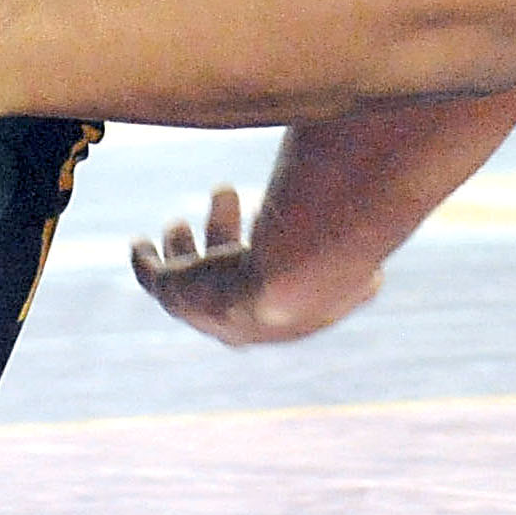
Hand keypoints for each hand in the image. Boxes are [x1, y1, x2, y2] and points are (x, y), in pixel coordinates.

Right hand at [131, 185, 379, 346]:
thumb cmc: (330, 267)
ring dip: (184, 250)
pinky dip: (144, 262)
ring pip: (187, 276)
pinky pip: (152, 280)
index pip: (262, 282)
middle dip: (221, 238)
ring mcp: (207, 310)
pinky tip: (139, 245)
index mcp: (277, 319)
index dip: (260, 245)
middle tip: (224, 193)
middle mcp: (240, 321)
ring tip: (177, 223)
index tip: (260, 209)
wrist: (290, 285)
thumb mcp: (352, 274)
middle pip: (223, 275)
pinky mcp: (177, 297)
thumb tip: (376, 279)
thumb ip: (360, 277)